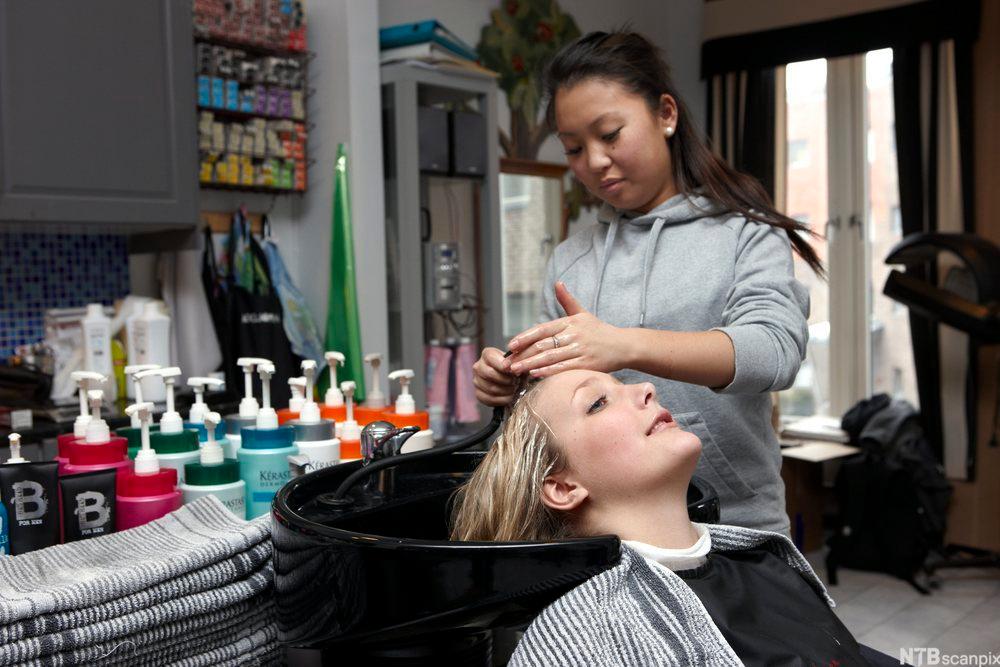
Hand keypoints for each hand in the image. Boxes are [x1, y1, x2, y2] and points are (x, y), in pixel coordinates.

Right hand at [472, 346, 518, 406]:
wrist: (513, 380)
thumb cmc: (515, 368)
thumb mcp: (518, 362)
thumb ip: (517, 362)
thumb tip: (515, 367)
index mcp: (487, 354)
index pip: (491, 357)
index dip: (503, 365)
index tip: (513, 371)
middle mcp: (478, 366)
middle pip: (490, 374)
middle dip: (506, 380)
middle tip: (517, 382)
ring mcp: (476, 381)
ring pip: (491, 388)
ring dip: (506, 390)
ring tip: (515, 389)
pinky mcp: (478, 394)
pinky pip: (489, 399)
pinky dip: (502, 400)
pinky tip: (510, 397)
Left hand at [504, 282, 626, 378]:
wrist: (623, 345)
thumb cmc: (599, 331)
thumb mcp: (583, 313)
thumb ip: (567, 300)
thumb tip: (558, 282)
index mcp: (570, 322)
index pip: (542, 329)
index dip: (525, 337)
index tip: (511, 345)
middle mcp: (574, 335)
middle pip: (543, 345)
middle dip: (523, 355)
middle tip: (508, 363)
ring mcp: (580, 350)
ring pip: (551, 357)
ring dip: (531, 364)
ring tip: (516, 370)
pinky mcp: (587, 364)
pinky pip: (564, 368)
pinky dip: (548, 371)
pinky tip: (535, 374)